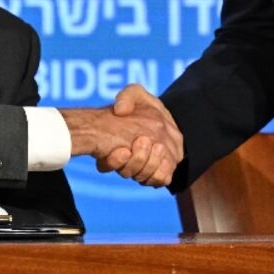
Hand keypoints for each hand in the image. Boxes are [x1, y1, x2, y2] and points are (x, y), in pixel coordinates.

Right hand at [61, 92, 179, 186]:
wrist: (165, 116)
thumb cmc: (146, 107)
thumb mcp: (135, 94)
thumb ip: (127, 96)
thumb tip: (120, 110)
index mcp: (115, 148)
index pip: (107, 165)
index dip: (114, 161)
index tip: (123, 149)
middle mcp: (127, 161)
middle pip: (128, 173)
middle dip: (136, 160)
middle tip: (143, 140)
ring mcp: (144, 168)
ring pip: (143, 177)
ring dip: (150, 164)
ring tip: (157, 147)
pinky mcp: (162, 172)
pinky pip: (160, 180)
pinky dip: (161, 172)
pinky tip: (165, 158)